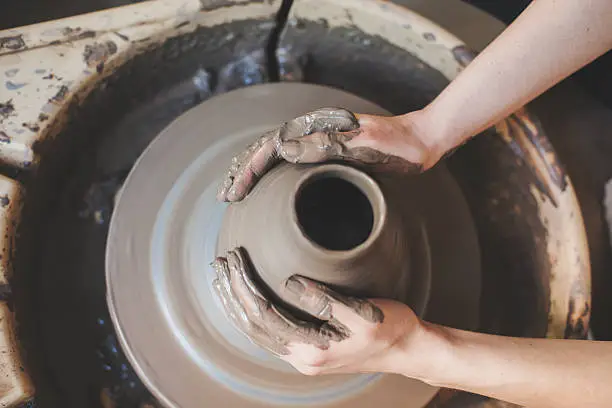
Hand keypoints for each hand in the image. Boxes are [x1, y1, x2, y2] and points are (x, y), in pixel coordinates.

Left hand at [212, 247, 420, 374]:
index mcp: (312, 348)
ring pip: (257, 331)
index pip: (263, 314)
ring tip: (222, 281)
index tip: (234, 259)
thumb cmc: (390, 328)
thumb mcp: (362, 310)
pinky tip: (246, 301)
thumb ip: (324, 299)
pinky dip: (252, 314)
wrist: (408, 349)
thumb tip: (289, 282)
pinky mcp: (309, 350)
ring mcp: (304, 356)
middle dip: (233, 293)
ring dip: (238, 305)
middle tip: (219, 264)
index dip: (244, 285)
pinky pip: (269, 333)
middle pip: (253, 325)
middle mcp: (302, 358)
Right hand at [217, 108, 442, 201]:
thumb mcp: (366, 146)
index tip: (234, 193)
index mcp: (317, 128)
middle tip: (224, 196)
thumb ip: (327, 146)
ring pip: (276, 155)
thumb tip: (284, 151)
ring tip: (235, 191)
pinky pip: (291, 162)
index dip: (249, 170)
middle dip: (243, 172)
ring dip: (253, 172)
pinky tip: (268, 187)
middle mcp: (314, 132)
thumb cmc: (399, 146)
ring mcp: (320, 142)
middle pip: (266, 150)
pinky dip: (273, 174)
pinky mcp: (328, 153)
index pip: (271, 147)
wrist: (422, 141)